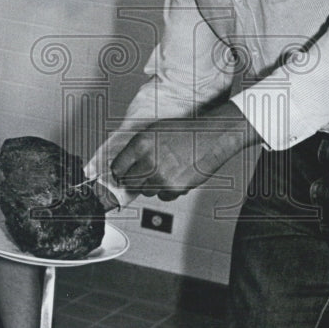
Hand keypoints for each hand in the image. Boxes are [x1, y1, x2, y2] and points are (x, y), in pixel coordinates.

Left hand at [111, 102, 261, 200]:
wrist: (211, 137)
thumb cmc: (186, 131)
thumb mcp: (154, 131)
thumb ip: (137, 148)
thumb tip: (124, 164)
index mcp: (140, 144)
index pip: (117, 167)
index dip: (120, 171)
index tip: (122, 174)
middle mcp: (148, 161)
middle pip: (129, 182)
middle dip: (135, 180)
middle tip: (144, 174)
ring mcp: (160, 176)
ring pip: (145, 191)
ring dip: (151, 186)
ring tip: (165, 171)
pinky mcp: (174, 188)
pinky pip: (162, 196)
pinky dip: (167, 191)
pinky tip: (175, 177)